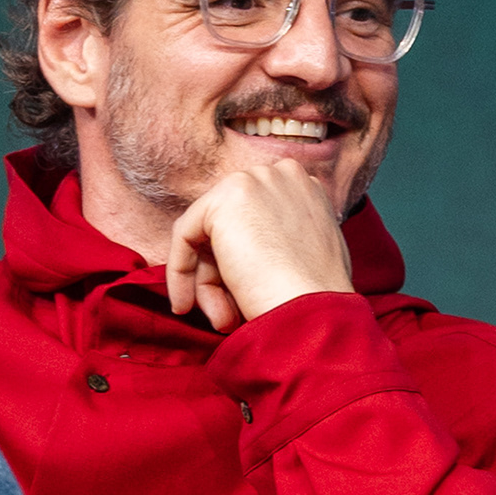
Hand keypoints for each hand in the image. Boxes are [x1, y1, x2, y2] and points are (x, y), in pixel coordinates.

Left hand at [165, 164, 354, 332]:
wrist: (314, 312)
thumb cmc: (314, 299)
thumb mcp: (305, 256)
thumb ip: (278, 240)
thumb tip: (244, 254)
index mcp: (303, 188)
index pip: (254, 223)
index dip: (243, 264)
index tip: (238, 301)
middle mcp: (279, 174)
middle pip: (229, 226)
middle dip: (221, 276)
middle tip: (225, 318)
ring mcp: (252, 182)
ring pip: (207, 234)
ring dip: (207, 284)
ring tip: (221, 320)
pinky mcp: (224, 200)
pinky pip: (185, 234)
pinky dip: (181, 271)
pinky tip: (184, 304)